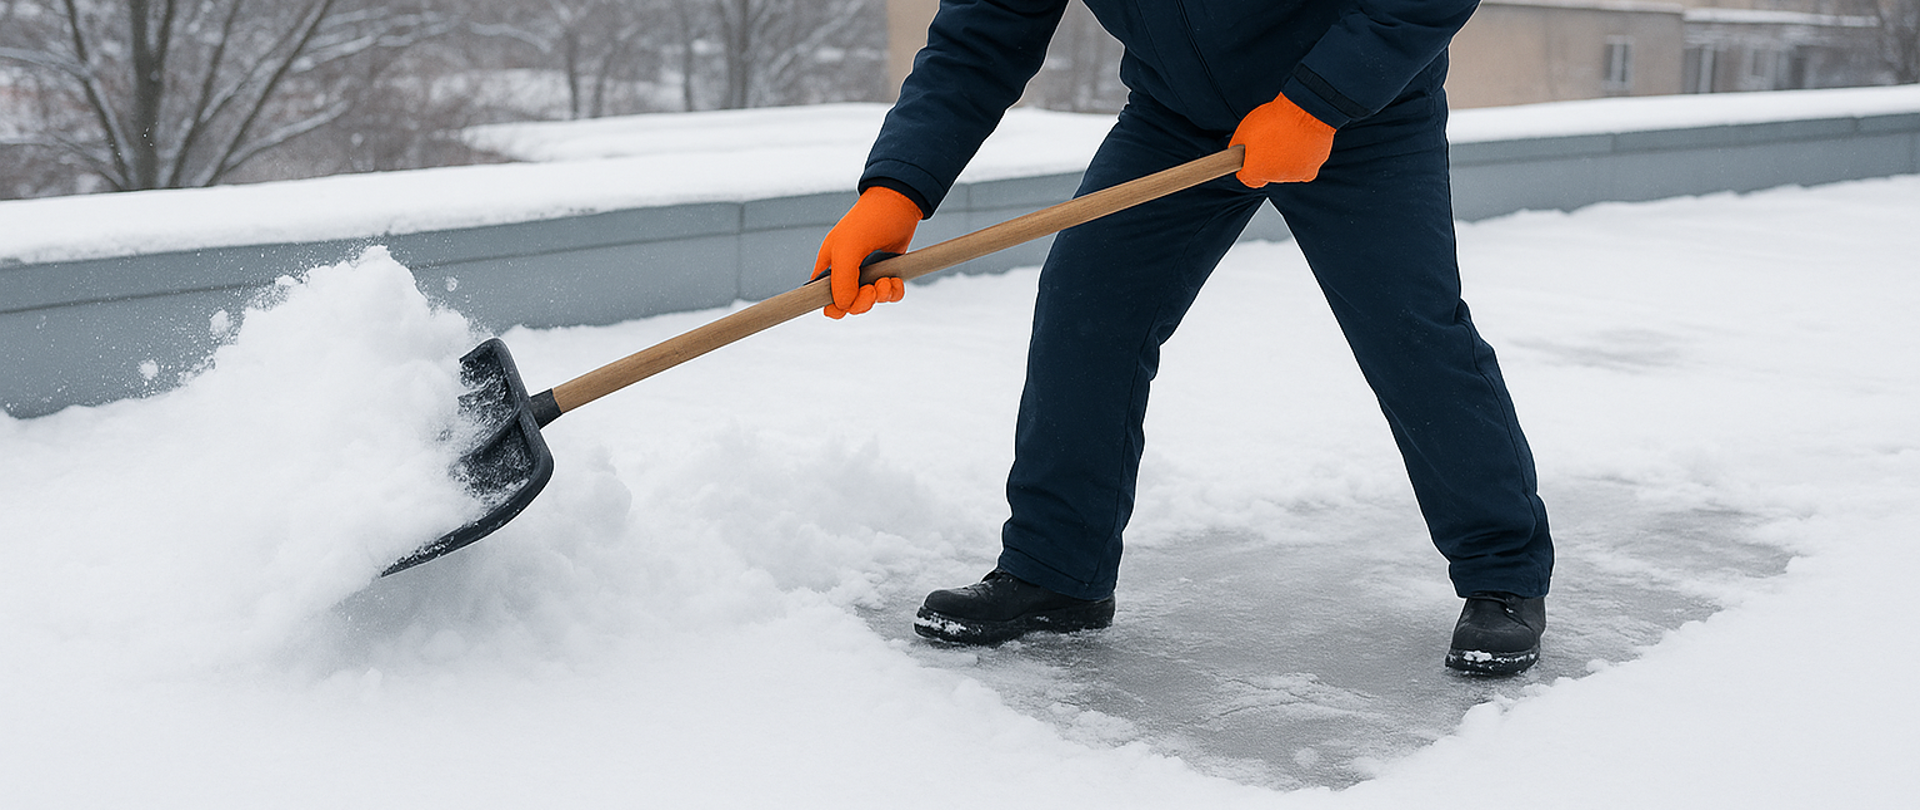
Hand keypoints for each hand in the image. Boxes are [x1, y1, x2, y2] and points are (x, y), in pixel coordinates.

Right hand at [813, 186, 918, 318]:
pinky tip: (895, 279)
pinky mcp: (885, 273)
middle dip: (862, 302)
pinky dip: (894, 292)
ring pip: (870, 302)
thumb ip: (842, 280)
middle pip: (848, 306)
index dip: (833, 307)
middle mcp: (846, 273)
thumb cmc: (867, 220)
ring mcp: (866, 274)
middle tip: (871, 288)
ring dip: (881, 295)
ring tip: (886, 279)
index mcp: (828, 267)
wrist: (898, 205)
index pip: (822, 299)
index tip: (846, 302)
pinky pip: (888, 295)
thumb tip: (845, 305)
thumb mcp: (848, 249)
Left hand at [1229, 92, 1336, 186]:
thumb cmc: (1276, 119)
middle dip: (1268, 161)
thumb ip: (1237, 146)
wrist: (1306, 113)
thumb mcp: (1244, 129)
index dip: (1248, 167)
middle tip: (1272, 141)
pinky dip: (1301, 159)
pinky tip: (1300, 144)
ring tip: (1288, 139)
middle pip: (1268, 174)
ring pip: (1286, 171)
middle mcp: (1274, 178)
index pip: (1247, 179)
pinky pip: (1303, 168)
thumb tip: (1236, 153)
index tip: (1251, 159)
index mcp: (1255, 171)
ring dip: (1285, 160)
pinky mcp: (1310, 172)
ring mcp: (1293, 176)